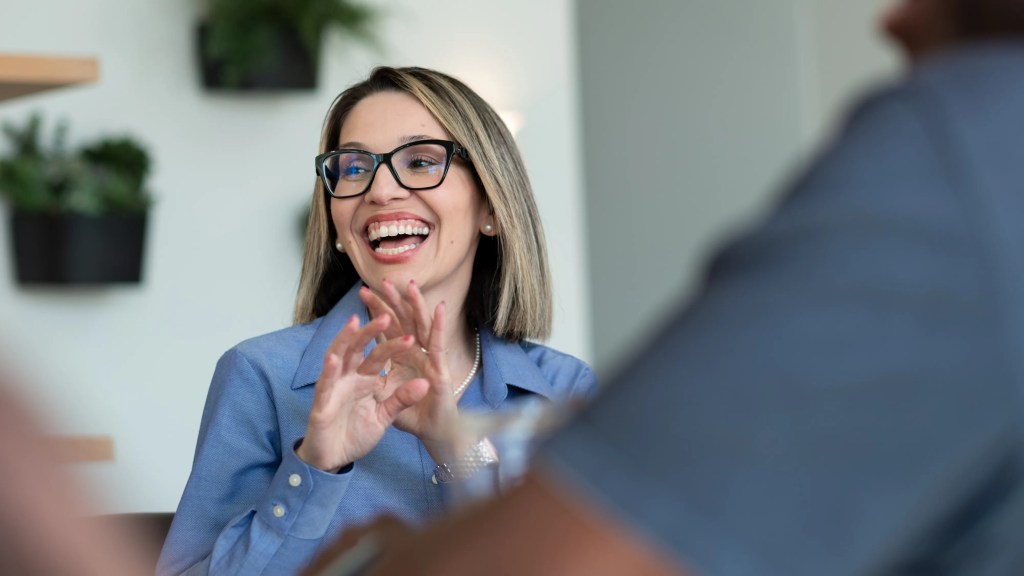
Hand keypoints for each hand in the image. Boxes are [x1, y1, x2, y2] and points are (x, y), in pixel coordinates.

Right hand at [297, 314, 427, 472]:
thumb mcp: (385, 416)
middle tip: (387, 316)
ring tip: (355, 322)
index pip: (381, 355)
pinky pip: (324, 384)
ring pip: (338, 357)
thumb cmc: (355, 434)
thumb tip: (425, 383)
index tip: (413, 335)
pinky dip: (329, 371)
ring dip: (345, 340)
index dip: (395, 344)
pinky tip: (334, 358)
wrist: (334, 459)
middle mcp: (348, 377)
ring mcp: (333, 387)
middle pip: (358, 348)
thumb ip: (402, 399)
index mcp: (365, 379)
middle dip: (371, 331)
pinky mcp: (321, 402)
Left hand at [359, 280, 462, 459]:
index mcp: (403, 357)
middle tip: (382, 281)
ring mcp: (430, 360)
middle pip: (404, 322)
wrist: (434, 436)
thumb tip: (362, 368)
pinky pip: (438, 345)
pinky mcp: (440, 371)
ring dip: (417, 305)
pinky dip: (439, 326)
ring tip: (411, 285)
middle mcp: (417, 354)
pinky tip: (439, 308)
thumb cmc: (414, 416)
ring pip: (422, 327)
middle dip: (393, 301)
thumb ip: (377, 378)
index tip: (363, 295)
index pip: (388, 329)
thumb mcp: (387, 395)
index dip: (377, 312)